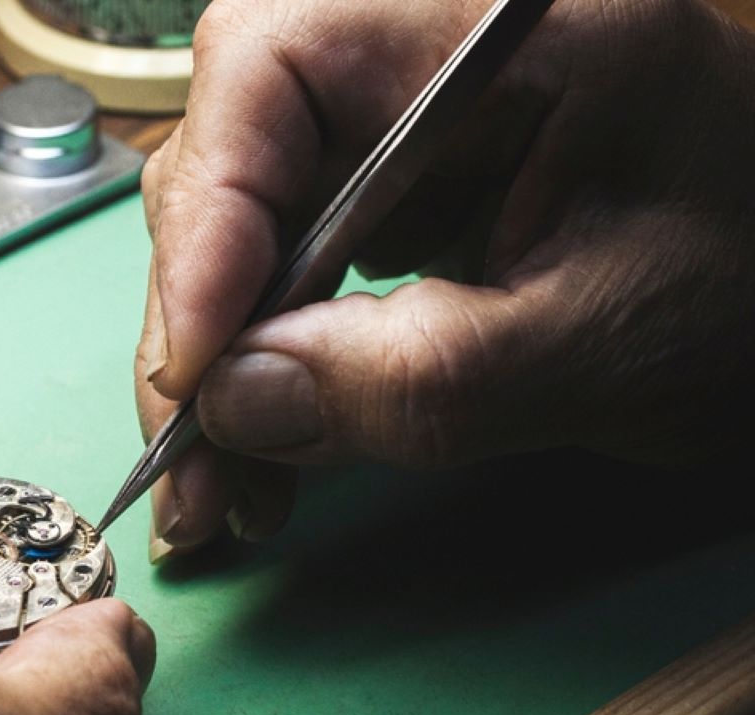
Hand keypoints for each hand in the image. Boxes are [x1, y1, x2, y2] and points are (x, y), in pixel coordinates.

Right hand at [139, 0, 754, 553]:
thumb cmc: (754, 290)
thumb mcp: (593, 346)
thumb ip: (411, 378)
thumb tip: (231, 404)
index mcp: (493, 20)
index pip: (273, 64)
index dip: (210, 217)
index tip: (197, 368)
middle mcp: (419, 49)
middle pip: (233, 156)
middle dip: (196, 321)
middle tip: (190, 466)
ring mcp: (397, 124)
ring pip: (240, 228)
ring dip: (217, 366)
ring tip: (221, 492)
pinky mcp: (390, 195)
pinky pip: (284, 269)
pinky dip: (262, 367)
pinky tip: (261, 453)